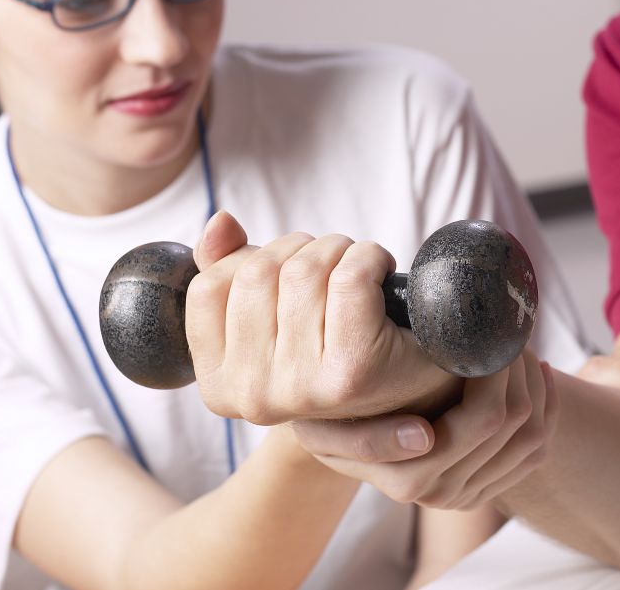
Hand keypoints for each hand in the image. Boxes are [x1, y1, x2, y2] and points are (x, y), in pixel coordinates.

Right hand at [184, 211, 457, 424]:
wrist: (411, 385)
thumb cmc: (335, 345)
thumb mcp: (270, 314)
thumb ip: (230, 270)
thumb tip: (221, 223)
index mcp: (219, 387)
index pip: (208, 286)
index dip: (253, 257)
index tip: (289, 272)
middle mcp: (253, 397)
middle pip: (257, 271)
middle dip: (302, 249)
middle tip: (333, 268)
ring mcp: (301, 389)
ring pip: (304, 269)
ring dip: (339, 250)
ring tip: (357, 273)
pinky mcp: (351, 371)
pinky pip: (350, 277)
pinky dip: (372, 258)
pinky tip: (383, 274)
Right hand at [292, 349, 558, 510]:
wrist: (342, 438)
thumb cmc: (333, 420)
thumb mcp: (324, 426)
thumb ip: (363, 430)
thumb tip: (423, 429)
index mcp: (410, 477)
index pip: (486, 418)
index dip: (497, 368)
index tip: (486, 330)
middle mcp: (445, 492)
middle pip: (516, 421)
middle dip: (517, 366)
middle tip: (504, 329)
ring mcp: (471, 493)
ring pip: (533, 434)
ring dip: (533, 383)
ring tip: (515, 346)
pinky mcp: (490, 487)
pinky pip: (538, 450)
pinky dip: (547, 407)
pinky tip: (535, 372)